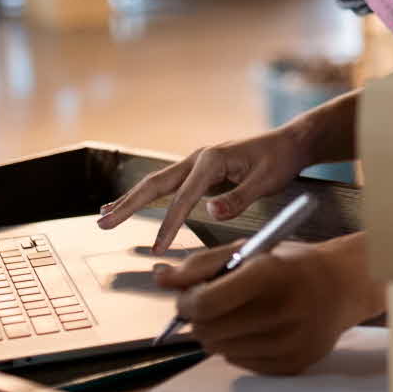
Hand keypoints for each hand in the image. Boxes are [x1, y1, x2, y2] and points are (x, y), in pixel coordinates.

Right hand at [98, 127, 310, 251]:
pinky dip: (145, 195)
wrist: (289, 142)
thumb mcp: (267, 180)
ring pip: (156, 183)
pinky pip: (167, 185)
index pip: (184, 197)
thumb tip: (210, 211)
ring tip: (105, 215)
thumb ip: (239, 197)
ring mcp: (196, 163)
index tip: (158, 249)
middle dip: (129, 205)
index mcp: (212, 160)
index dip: (170, 224)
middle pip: (156, 184)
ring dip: (130, 199)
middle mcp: (198, 158)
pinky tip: (129, 203)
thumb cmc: (280, 160)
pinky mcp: (199, 171)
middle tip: (103, 223)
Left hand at [153, 233, 379, 374]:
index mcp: (270, 274)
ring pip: (220, 350)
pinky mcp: (292, 365)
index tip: (188, 296)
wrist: (345, 286)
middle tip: (213, 304)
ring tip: (240, 314)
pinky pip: (240, 363)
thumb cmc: (292, 265)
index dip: (186, 302)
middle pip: (207, 330)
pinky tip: (258, 329)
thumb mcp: (251, 250)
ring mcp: (289, 342)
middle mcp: (282, 311)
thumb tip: (160, 279)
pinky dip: (238, 347)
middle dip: (200, 318)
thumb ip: (202, 264)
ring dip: (219, 333)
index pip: (206, 303)